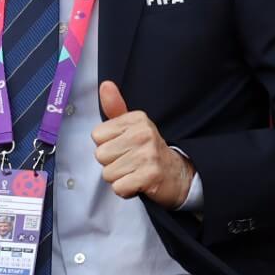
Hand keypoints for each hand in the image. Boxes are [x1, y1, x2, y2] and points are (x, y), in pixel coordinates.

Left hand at [92, 80, 194, 206]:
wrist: (178, 173)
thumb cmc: (148, 150)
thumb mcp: (133, 126)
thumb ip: (115, 108)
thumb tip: (105, 84)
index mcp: (137, 119)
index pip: (97, 135)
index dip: (107, 145)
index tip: (124, 146)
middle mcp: (143, 133)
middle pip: (100, 155)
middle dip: (111, 163)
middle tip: (130, 162)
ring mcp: (148, 155)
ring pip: (108, 173)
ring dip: (119, 178)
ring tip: (134, 172)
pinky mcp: (150, 176)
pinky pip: (119, 188)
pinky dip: (126, 190)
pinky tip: (138, 183)